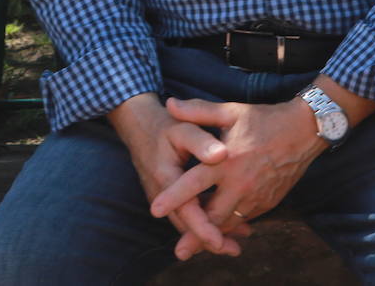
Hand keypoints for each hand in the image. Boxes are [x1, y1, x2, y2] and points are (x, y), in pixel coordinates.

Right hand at [107, 94, 242, 260]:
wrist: (140, 126)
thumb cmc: (166, 125)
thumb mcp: (183, 127)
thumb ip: (202, 141)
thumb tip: (222, 155)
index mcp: (166, 177)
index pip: (185, 210)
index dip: (202, 228)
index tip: (219, 242)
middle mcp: (161, 193)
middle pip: (185, 224)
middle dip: (209, 240)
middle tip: (234, 250)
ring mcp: (162, 198)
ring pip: (185, 223)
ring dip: (208, 234)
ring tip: (234, 244)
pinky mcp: (167, 198)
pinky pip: (185, 215)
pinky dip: (203, 222)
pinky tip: (225, 226)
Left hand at [149, 97, 325, 258]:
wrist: (303, 132)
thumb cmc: (263, 120)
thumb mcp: (229, 111)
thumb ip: (197, 110)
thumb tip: (169, 103)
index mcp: (226, 161)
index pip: (194, 183)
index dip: (174, 197)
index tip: (155, 210)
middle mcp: (240, 183)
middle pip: (213, 216)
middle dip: (195, 234)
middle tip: (179, 251)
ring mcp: (255, 196)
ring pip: (230, 223)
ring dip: (212, 234)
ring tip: (194, 247)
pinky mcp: (267, 203)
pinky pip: (244, 219)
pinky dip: (230, 225)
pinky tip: (218, 229)